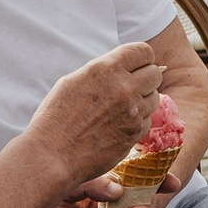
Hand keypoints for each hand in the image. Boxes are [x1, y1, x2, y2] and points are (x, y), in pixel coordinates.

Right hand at [25, 43, 162, 188]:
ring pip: (154, 98)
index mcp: (106, 69)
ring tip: (122, 108)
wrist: (52, 156)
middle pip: (155, 74)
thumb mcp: (74, 81)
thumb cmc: (55, 118)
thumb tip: (123, 67)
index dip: (142, 58)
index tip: (137, 65)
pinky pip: (147, 120)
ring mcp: (132, 111)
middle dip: (146, 78)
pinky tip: (118, 125)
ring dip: (143, 100)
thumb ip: (103, 71)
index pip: (143, 52)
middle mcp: (124, 88)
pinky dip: (137, 121)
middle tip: (132, 87)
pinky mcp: (135, 133)